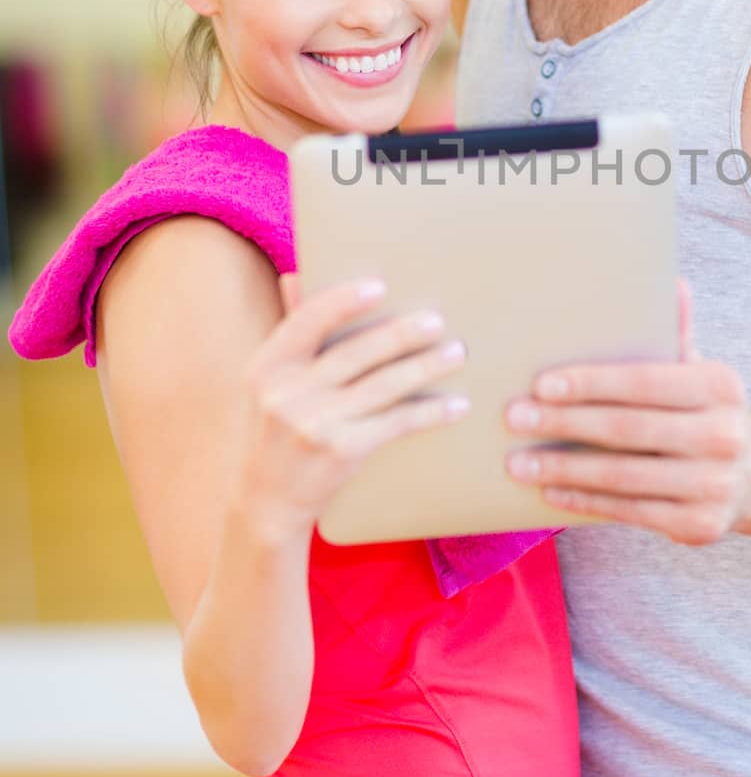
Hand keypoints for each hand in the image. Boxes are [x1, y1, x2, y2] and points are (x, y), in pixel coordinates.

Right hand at [233, 273, 468, 541]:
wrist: (268, 499)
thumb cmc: (277, 428)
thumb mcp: (272, 381)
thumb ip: (291, 331)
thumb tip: (296, 277)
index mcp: (268, 366)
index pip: (307, 321)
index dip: (343, 301)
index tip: (379, 286)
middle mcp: (287, 393)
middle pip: (355, 353)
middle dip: (401, 334)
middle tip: (437, 321)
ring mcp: (315, 424)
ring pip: (383, 386)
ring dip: (425, 367)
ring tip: (456, 354)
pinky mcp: (342, 451)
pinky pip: (396, 423)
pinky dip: (430, 412)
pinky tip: (456, 404)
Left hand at [504, 279, 750, 544]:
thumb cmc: (705, 412)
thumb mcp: (699, 371)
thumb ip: (677, 334)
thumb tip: (674, 284)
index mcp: (719, 386)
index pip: (643, 381)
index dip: (591, 384)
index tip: (541, 384)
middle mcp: (722, 435)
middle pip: (627, 429)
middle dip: (564, 423)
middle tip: (515, 418)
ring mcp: (714, 485)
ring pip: (623, 476)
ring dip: (564, 469)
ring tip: (518, 463)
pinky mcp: (698, 525)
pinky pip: (629, 511)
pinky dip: (585, 500)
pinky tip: (550, 491)